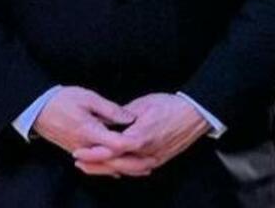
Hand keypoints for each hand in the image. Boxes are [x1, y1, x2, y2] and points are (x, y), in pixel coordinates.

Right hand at [32, 87, 157, 176]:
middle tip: (152, 161)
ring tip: (143, 167)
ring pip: (105, 165)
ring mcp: (80, 151)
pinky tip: (122, 169)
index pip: (115, 143)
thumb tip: (130, 118)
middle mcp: (85, 146)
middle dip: (133, 163)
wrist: (38, 109)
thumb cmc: (63, 100)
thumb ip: (110, 109)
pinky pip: (96, 164)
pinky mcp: (78, 152)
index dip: (132, 145)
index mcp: (89, 131)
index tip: (148, 144)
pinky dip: (110, 166)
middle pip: (112, 160)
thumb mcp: (88, 98)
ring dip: (124, 168)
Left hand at [73, 93, 209, 175]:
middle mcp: (147, 152)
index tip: (79, 152)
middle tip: (79, 162)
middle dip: (95, 165)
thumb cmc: (171, 106)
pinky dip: (124, 170)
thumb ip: (123, 115)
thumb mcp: (144, 103)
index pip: (112, 150)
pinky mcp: (159, 160)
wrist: (196, 114)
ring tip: (91, 167)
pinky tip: (115, 169)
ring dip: (107, 170)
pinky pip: (138, 170)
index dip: (93, 153)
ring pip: (126, 171)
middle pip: (116, 165)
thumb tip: (108, 120)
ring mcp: (154, 158)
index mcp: (141, 136)